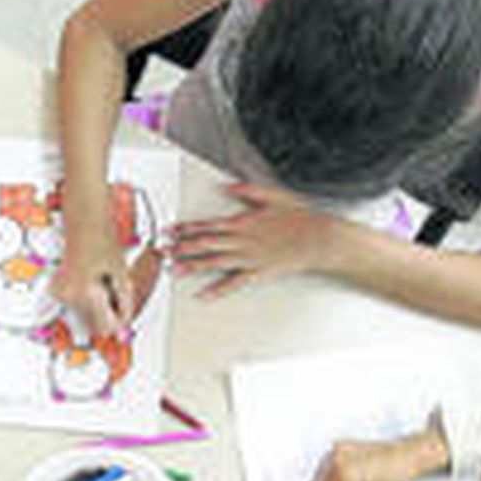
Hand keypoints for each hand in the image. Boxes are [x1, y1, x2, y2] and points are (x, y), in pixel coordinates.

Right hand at [52, 222, 133, 337]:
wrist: (85, 222)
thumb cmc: (103, 241)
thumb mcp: (122, 276)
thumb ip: (124, 304)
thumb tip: (124, 325)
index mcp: (85, 294)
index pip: (105, 327)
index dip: (118, 321)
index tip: (124, 309)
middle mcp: (68, 297)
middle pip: (93, 325)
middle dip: (108, 312)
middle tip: (113, 289)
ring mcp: (60, 294)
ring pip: (85, 316)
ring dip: (98, 305)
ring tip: (101, 279)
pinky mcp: (57, 291)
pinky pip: (77, 306)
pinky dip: (88, 298)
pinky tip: (91, 279)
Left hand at [168, 181, 338, 298]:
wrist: (317, 238)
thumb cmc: (299, 217)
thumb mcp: (272, 195)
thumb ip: (247, 190)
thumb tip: (227, 186)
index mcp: (242, 221)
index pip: (207, 225)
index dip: (186, 228)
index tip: (170, 230)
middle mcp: (241, 241)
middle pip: (205, 244)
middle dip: (181, 247)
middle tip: (163, 251)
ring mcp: (248, 258)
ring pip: (213, 262)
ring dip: (192, 266)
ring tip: (174, 270)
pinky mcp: (257, 272)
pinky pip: (234, 283)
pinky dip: (218, 290)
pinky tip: (203, 295)